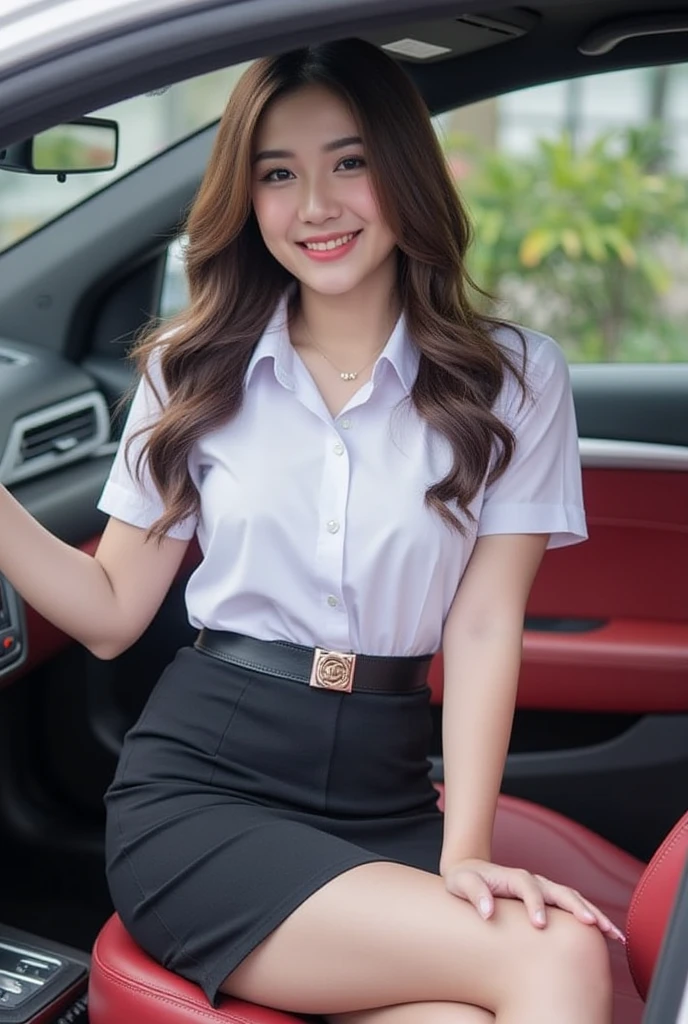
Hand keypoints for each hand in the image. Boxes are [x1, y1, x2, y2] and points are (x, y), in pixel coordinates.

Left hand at [443, 858, 625, 942]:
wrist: (470, 872)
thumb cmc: (464, 880)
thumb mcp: (461, 883)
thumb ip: (474, 894)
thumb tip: (488, 912)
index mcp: (513, 877)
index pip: (528, 887)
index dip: (535, 904)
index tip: (540, 924)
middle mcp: (533, 881)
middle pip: (559, 890)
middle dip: (577, 907)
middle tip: (591, 925)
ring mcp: (543, 889)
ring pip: (573, 899)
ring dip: (593, 913)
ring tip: (612, 933)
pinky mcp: (548, 900)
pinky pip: (574, 908)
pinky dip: (592, 918)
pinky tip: (609, 935)